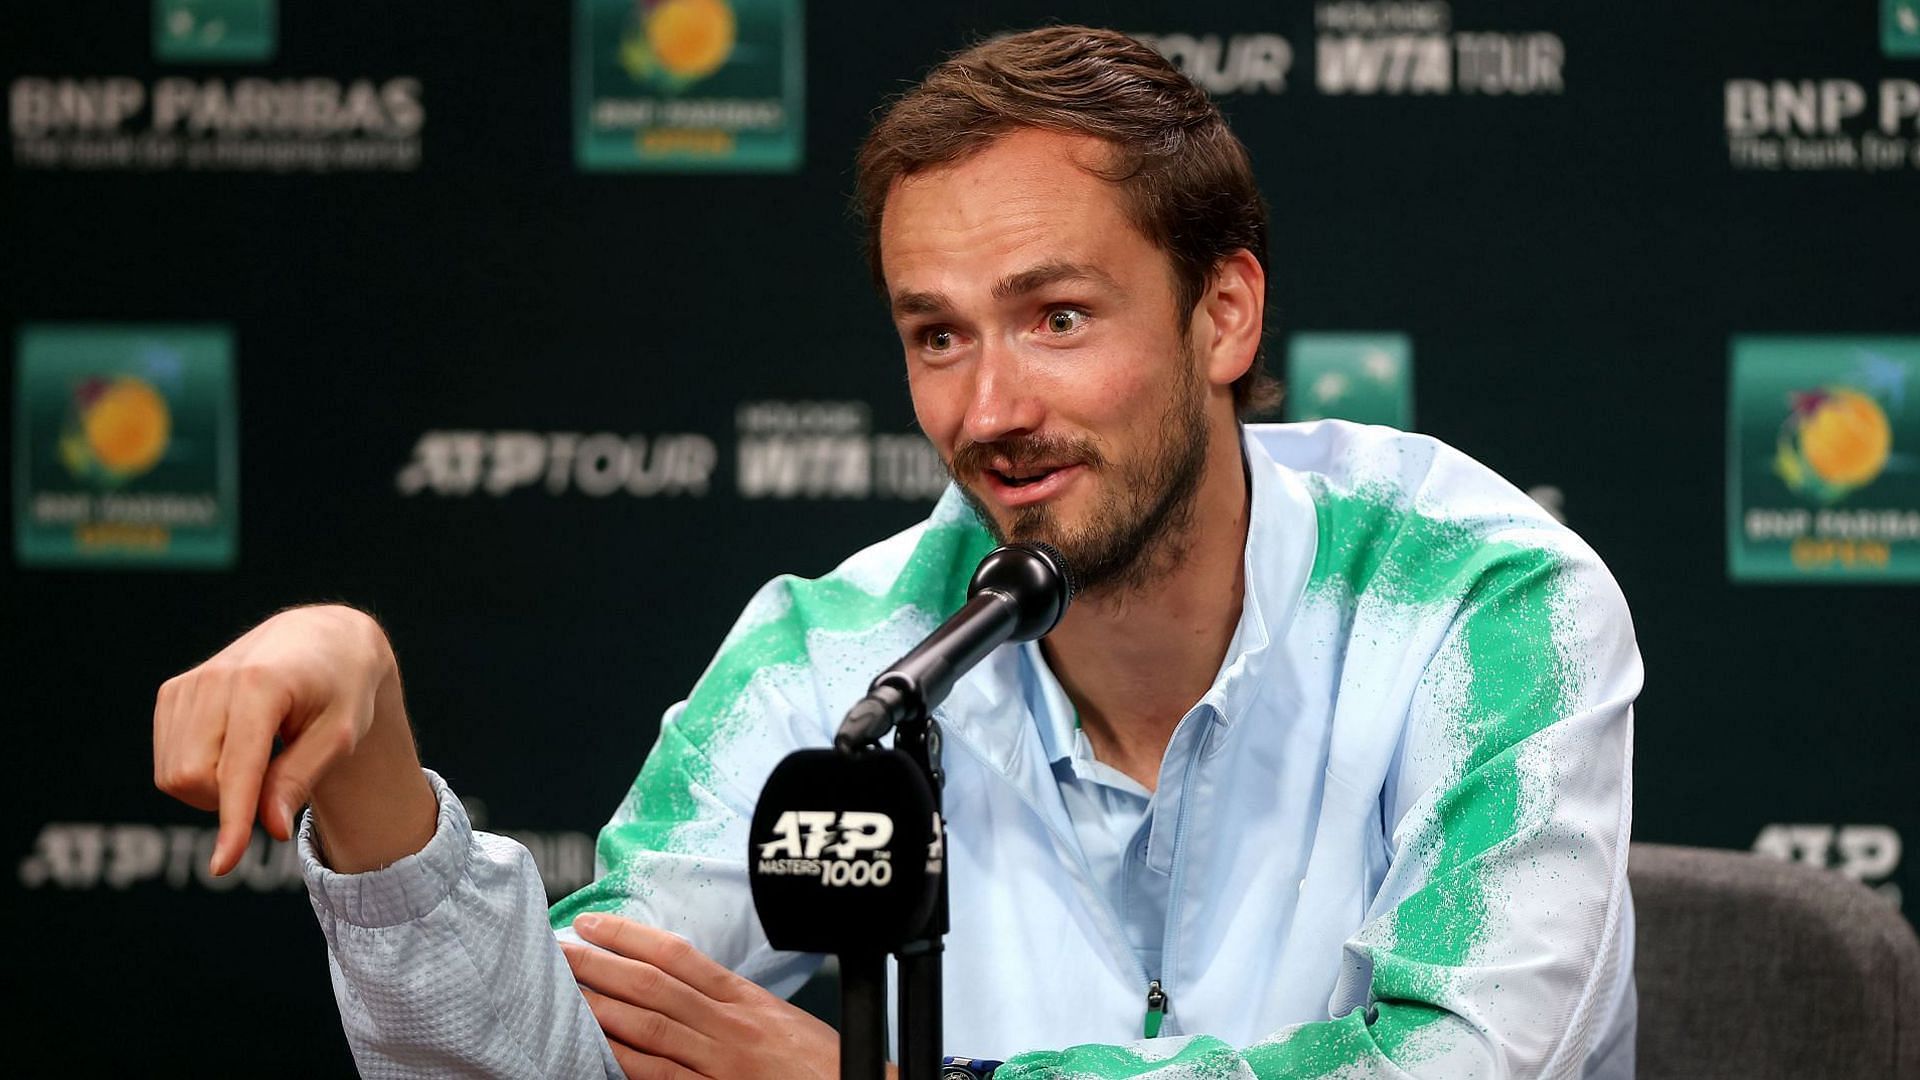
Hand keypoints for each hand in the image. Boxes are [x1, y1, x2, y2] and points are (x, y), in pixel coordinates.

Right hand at [152, 604, 433, 874]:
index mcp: (262, 683)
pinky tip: (233, 754)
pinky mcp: (173, 692)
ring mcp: (187, 683)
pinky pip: (167, 762)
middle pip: (194, 778)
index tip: (224, 866)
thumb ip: (300, 778)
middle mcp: (215, 678)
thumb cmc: (341, 689)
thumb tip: (271, 829)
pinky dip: (198, 774)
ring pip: (173, 775)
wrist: (323, 640)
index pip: (237, 767)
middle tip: (275, 785)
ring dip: (213, 791)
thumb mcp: (339, 734)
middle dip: (229, 802)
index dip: (232, 820)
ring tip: (260, 764)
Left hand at [564, 913, 848, 1079]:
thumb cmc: (820, 1063)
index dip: (630, 937)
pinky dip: (626, 1065)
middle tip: (558, 950)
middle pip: (653, 989)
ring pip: (649, 1032)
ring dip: (600, 1010)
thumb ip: (732, 1002)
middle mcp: (730, 1027)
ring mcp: (721, 1065)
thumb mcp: (778, 1018)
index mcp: (745, 999)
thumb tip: (682, 985)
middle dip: (601, 966)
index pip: (678, 956)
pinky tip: (594, 1053)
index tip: (592, 923)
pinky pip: (661, 1079)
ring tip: (563, 994)